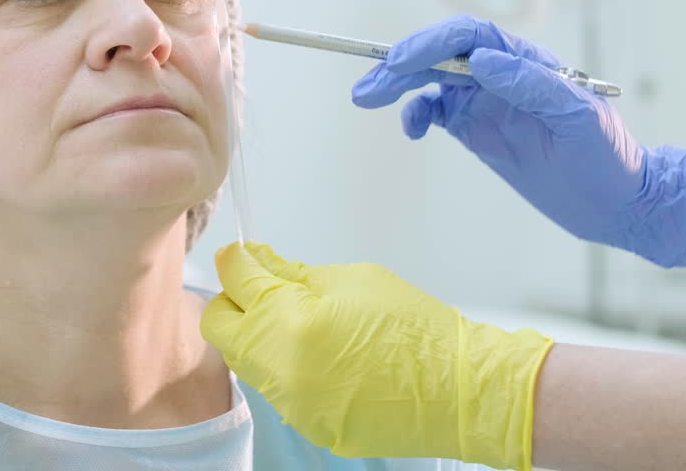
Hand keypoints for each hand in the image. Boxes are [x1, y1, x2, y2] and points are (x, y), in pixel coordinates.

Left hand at [201, 242, 551, 469]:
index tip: (243, 257)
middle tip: (268, 290)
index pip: (235, 285)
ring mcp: (293, 405)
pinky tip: (327, 358)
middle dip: (237, 304)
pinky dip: (290, 368)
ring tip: (307, 324)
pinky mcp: (310, 428)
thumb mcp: (349, 280)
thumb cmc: (414, 327)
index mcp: (288, 323)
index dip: (237, 264)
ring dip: (262, 337)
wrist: (462, 390)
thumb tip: (252, 259)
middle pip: (223, 329)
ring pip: (249, 361)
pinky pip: (280, 389)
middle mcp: (280, 370)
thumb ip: (290, 273)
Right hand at [351, 15, 685, 267]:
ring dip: (397, 86)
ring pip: (430, 80)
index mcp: (526, 63)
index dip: (432, 43)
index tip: (402, 62)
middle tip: (368, 87)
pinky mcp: (477, 129)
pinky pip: (435, 111)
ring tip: (366, 98)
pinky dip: (416, 114)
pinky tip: (410, 129)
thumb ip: (531, 84)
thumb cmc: (608, 156)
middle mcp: (501, 76)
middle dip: (400, 64)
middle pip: (440, 55)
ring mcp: (486, 102)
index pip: (469, 37)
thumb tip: (481, 60)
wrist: (616, 202)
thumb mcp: (578, 117)